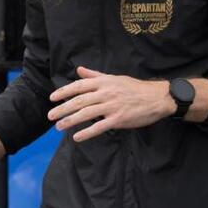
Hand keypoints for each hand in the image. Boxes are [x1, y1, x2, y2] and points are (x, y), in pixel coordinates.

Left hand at [48, 66, 173, 140]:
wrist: (156, 98)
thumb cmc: (134, 87)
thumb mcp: (114, 78)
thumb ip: (94, 75)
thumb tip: (79, 69)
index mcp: (103, 82)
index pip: (79, 86)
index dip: (64, 92)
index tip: (52, 98)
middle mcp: (105, 93)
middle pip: (79, 101)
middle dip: (62, 108)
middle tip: (50, 116)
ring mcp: (112, 106)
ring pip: (86, 114)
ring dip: (70, 121)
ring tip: (59, 127)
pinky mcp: (119, 119)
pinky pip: (99, 127)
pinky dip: (87, 132)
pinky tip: (77, 137)